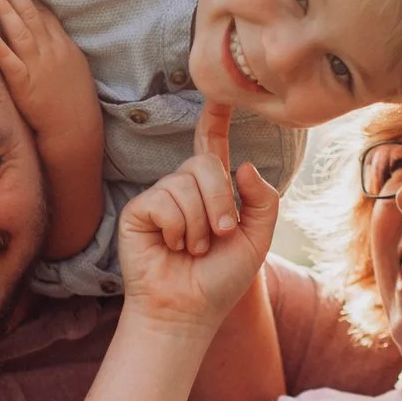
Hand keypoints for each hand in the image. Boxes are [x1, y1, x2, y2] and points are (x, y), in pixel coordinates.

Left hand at [0, 0, 99, 157]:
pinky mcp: (26, 87)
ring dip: (6, 13)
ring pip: (21, 34)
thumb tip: (43, 31)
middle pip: (31, 17)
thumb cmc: (74, 99)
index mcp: (63, 46)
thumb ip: (58, 47)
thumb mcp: (74, 66)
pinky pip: (13, 66)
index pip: (45, 15)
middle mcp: (51, 53)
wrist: (75, 128)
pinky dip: (3, 51)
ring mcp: (39, 69)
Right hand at [117, 101, 278, 336]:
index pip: (212, 143)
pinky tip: (170, 247)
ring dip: (199, 225)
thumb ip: (263, 200)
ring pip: (186, 184)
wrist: (188, 311)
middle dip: (221, 202)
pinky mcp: (138, 210)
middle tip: (220, 237)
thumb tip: (244, 164)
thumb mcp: (257, 238)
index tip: (222, 89)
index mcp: (213, 189)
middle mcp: (184, 187)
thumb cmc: (220, 279)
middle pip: (206, 164)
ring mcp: (160, 196)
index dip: (216, 115)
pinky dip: (177, 228)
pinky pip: (165, 201)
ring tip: (192, 250)